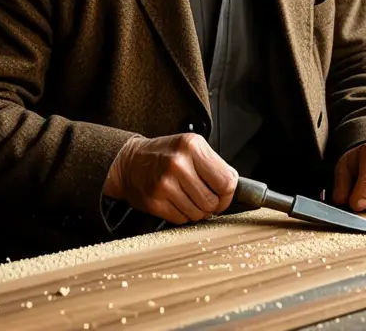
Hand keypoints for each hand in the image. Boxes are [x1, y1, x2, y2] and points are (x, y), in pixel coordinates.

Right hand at [104, 134, 238, 224]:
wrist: (130, 162)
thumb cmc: (164, 155)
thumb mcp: (190, 147)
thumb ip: (213, 165)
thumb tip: (235, 189)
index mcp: (192, 146)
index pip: (226, 181)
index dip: (228, 194)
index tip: (223, 195)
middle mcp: (178, 163)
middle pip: (213, 201)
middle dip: (212, 205)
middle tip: (204, 197)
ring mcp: (165, 183)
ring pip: (198, 213)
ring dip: (197, 211)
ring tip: (188, 198)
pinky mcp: (155, 201)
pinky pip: (182, 219)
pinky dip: (182, 215)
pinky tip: (175, 202)